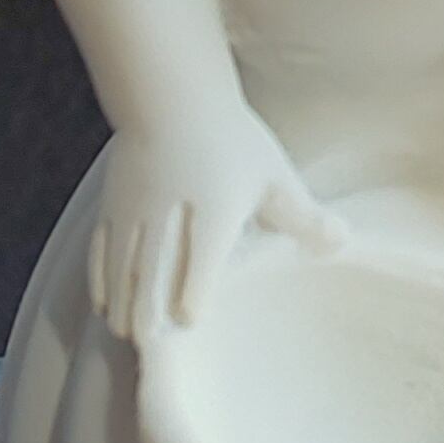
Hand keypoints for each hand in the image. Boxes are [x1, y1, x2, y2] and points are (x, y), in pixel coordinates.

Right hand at [88, 101, 336, 348]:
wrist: (172, 98)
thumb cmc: (231, 140)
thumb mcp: (274, 175)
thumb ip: (303, 215)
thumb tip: (343, 242)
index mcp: (214, 209)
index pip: (201, 255)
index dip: (193, 289)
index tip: (189, 319)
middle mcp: (169, 213)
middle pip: (152, 267)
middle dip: (147, 308)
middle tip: (147, 343)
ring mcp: (135, 210)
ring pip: (123, 263)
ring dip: (122, 301)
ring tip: (126, 333)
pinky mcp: (112, 206)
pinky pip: (101, 248)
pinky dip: (100, 279)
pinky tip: (104, 304)